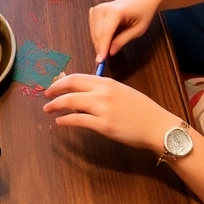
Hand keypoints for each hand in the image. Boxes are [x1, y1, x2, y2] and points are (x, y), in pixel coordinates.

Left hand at [42, 73, 174, 153]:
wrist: (157, 125)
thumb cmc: (141, 110)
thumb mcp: (121, 92)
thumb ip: (102, 91)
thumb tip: (81, 94)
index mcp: (107, 82)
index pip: (77, 77)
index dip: (61, 81)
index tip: (53, 86)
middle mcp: (103, 92)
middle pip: (71, 86)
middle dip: (54, 90)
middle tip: (46, 96)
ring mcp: (103, 109)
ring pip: (71, 102)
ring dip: (56, 105)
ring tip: (48, 109)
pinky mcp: (104, 125)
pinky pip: (78, 120)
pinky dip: (66, 120)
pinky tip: (60, 122)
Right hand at [89, 0, 158, 59]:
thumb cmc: (143, 12)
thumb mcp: (138, 30)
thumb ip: (123, 40)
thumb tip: (110, 52)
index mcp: (115, 11)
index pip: (105, 33)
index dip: (102, 48)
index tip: (100, 61)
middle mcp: (103, 8)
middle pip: (97, 34)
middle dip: (101, 47)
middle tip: (107, 58)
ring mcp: (97, 8)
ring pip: (93, 33)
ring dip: (100, 42)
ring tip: (112, 43)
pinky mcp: (95, 10)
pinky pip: (93, 28)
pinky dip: (99, 36)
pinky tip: (108, 37)